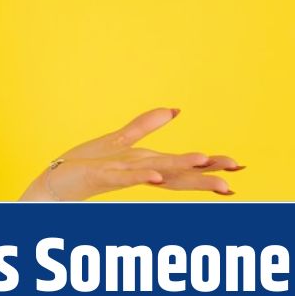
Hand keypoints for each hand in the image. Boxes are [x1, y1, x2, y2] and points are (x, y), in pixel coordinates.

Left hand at [19, 107, 243, 200]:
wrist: (54, 181)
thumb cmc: (86, 164)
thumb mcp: (119, 141)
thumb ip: (146, 126)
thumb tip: (175, 110)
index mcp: (146, 165)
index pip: (183, 166)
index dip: (210, 165)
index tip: (240, 166)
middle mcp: (138, 173)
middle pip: (176, 174)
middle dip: (204, 177)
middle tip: (233, 185)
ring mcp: (121, 175)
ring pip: (156, 172)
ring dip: (179, 169)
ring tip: (204, 165)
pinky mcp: (100, 176)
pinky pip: (123, 175)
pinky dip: (140, 175)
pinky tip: (156, 175)